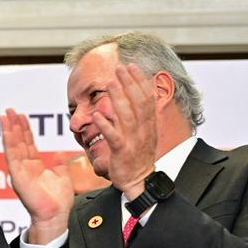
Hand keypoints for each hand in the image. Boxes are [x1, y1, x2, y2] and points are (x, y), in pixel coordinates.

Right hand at [0, 109, 74, 243]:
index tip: (22, 116)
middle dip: (14, 124)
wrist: (55, 216)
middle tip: (10, 110)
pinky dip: (9, 141)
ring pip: (13, 145)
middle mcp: (25, 167)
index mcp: (34, 167)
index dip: (25, 129)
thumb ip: (60, 163)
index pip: (28, 144)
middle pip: (18, 141)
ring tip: (5, 115)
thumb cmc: (58, 202)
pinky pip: (12, 155)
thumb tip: (61, 153)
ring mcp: (19, 171)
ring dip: (9, 129)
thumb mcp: (62, 176)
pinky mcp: (17, 176)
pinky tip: (7, 130)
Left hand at [94, 63, 158, 197]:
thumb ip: (139, 116)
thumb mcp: (143, 133)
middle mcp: (143, 130)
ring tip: (110, 83)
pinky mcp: (122, 153)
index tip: (132, 66)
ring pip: (127, 116)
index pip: (147, 98)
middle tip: (120, 67)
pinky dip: (106, 126)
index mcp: (149, 125)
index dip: (141, 81)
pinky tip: (98, 115)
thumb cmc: (137, 157)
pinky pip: (114, 137)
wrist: (140, 181)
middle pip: (138, 102)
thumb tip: (132, 98)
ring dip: (119, 98)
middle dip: (130, 83)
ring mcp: (133, 141)